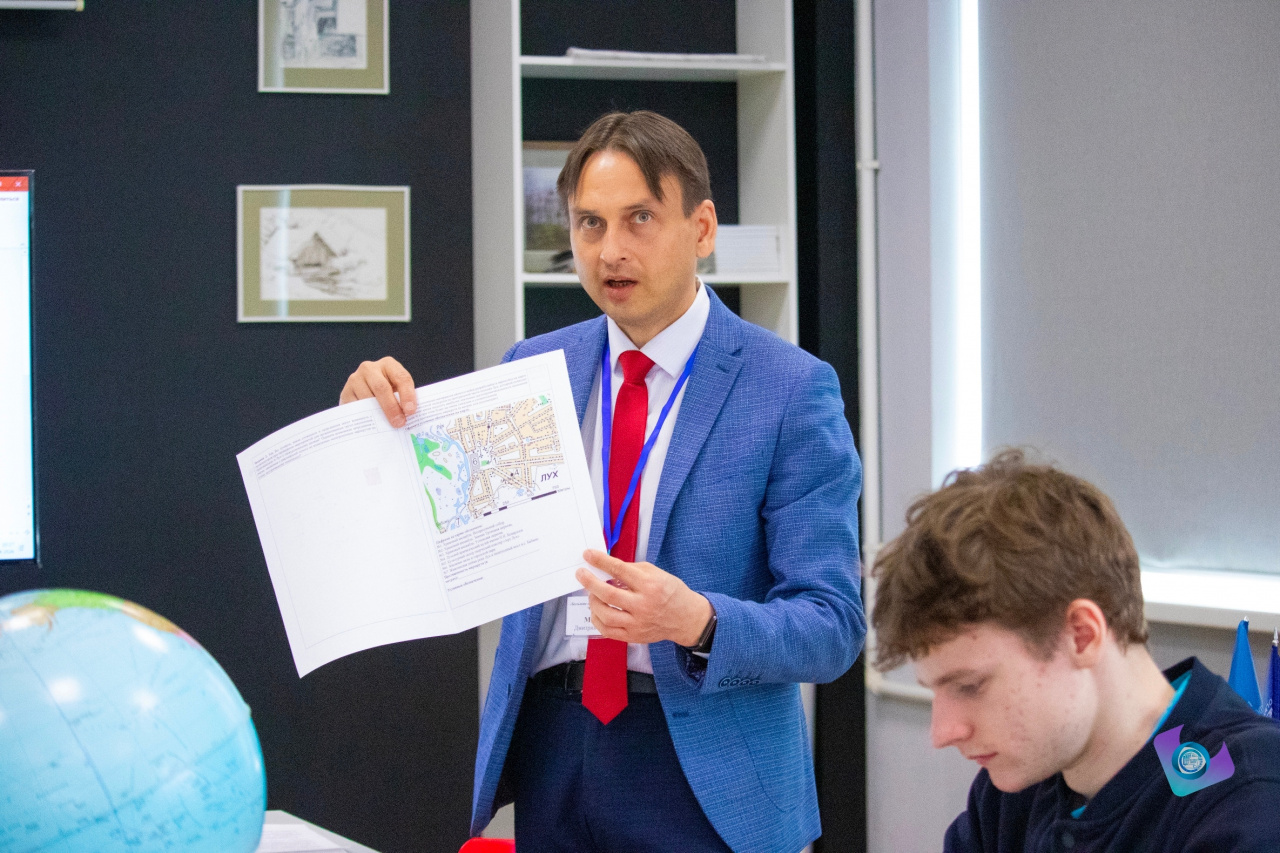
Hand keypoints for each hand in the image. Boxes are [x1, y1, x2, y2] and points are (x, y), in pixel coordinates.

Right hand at [339, 356, 417, 426]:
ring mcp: (355, 379)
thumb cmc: (386, 393)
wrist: (362, 394)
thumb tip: (411, 419)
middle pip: (381, 387)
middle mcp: (370, 368)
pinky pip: (355, 407)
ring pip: (367, 398)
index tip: (411, 411)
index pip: (401, 377)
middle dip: (392, 407)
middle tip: (399, 423)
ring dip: (378, 414)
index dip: (407, 394)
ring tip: (386, 428)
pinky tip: (371, 427)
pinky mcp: (345, 392)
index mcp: (388, 365)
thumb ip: (403, 400)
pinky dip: (364, 418)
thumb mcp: (396, 391)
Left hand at [575, 549, 712, 646]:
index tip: (588, 554)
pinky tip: (596, 610)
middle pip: (608, 593)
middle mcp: (643, 605)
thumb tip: (608, 567)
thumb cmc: (671, 592)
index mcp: (649, 585)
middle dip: (590, 582)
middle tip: (581, 574)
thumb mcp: (657, 573)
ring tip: (592, 593)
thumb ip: (632, 570)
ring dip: (593, 601)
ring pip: (605, 614)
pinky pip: (607, 630)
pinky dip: (597, 619)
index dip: (600, 561)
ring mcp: (637, 623)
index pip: (619, 570)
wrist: (685, 618)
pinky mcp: (633, 636)